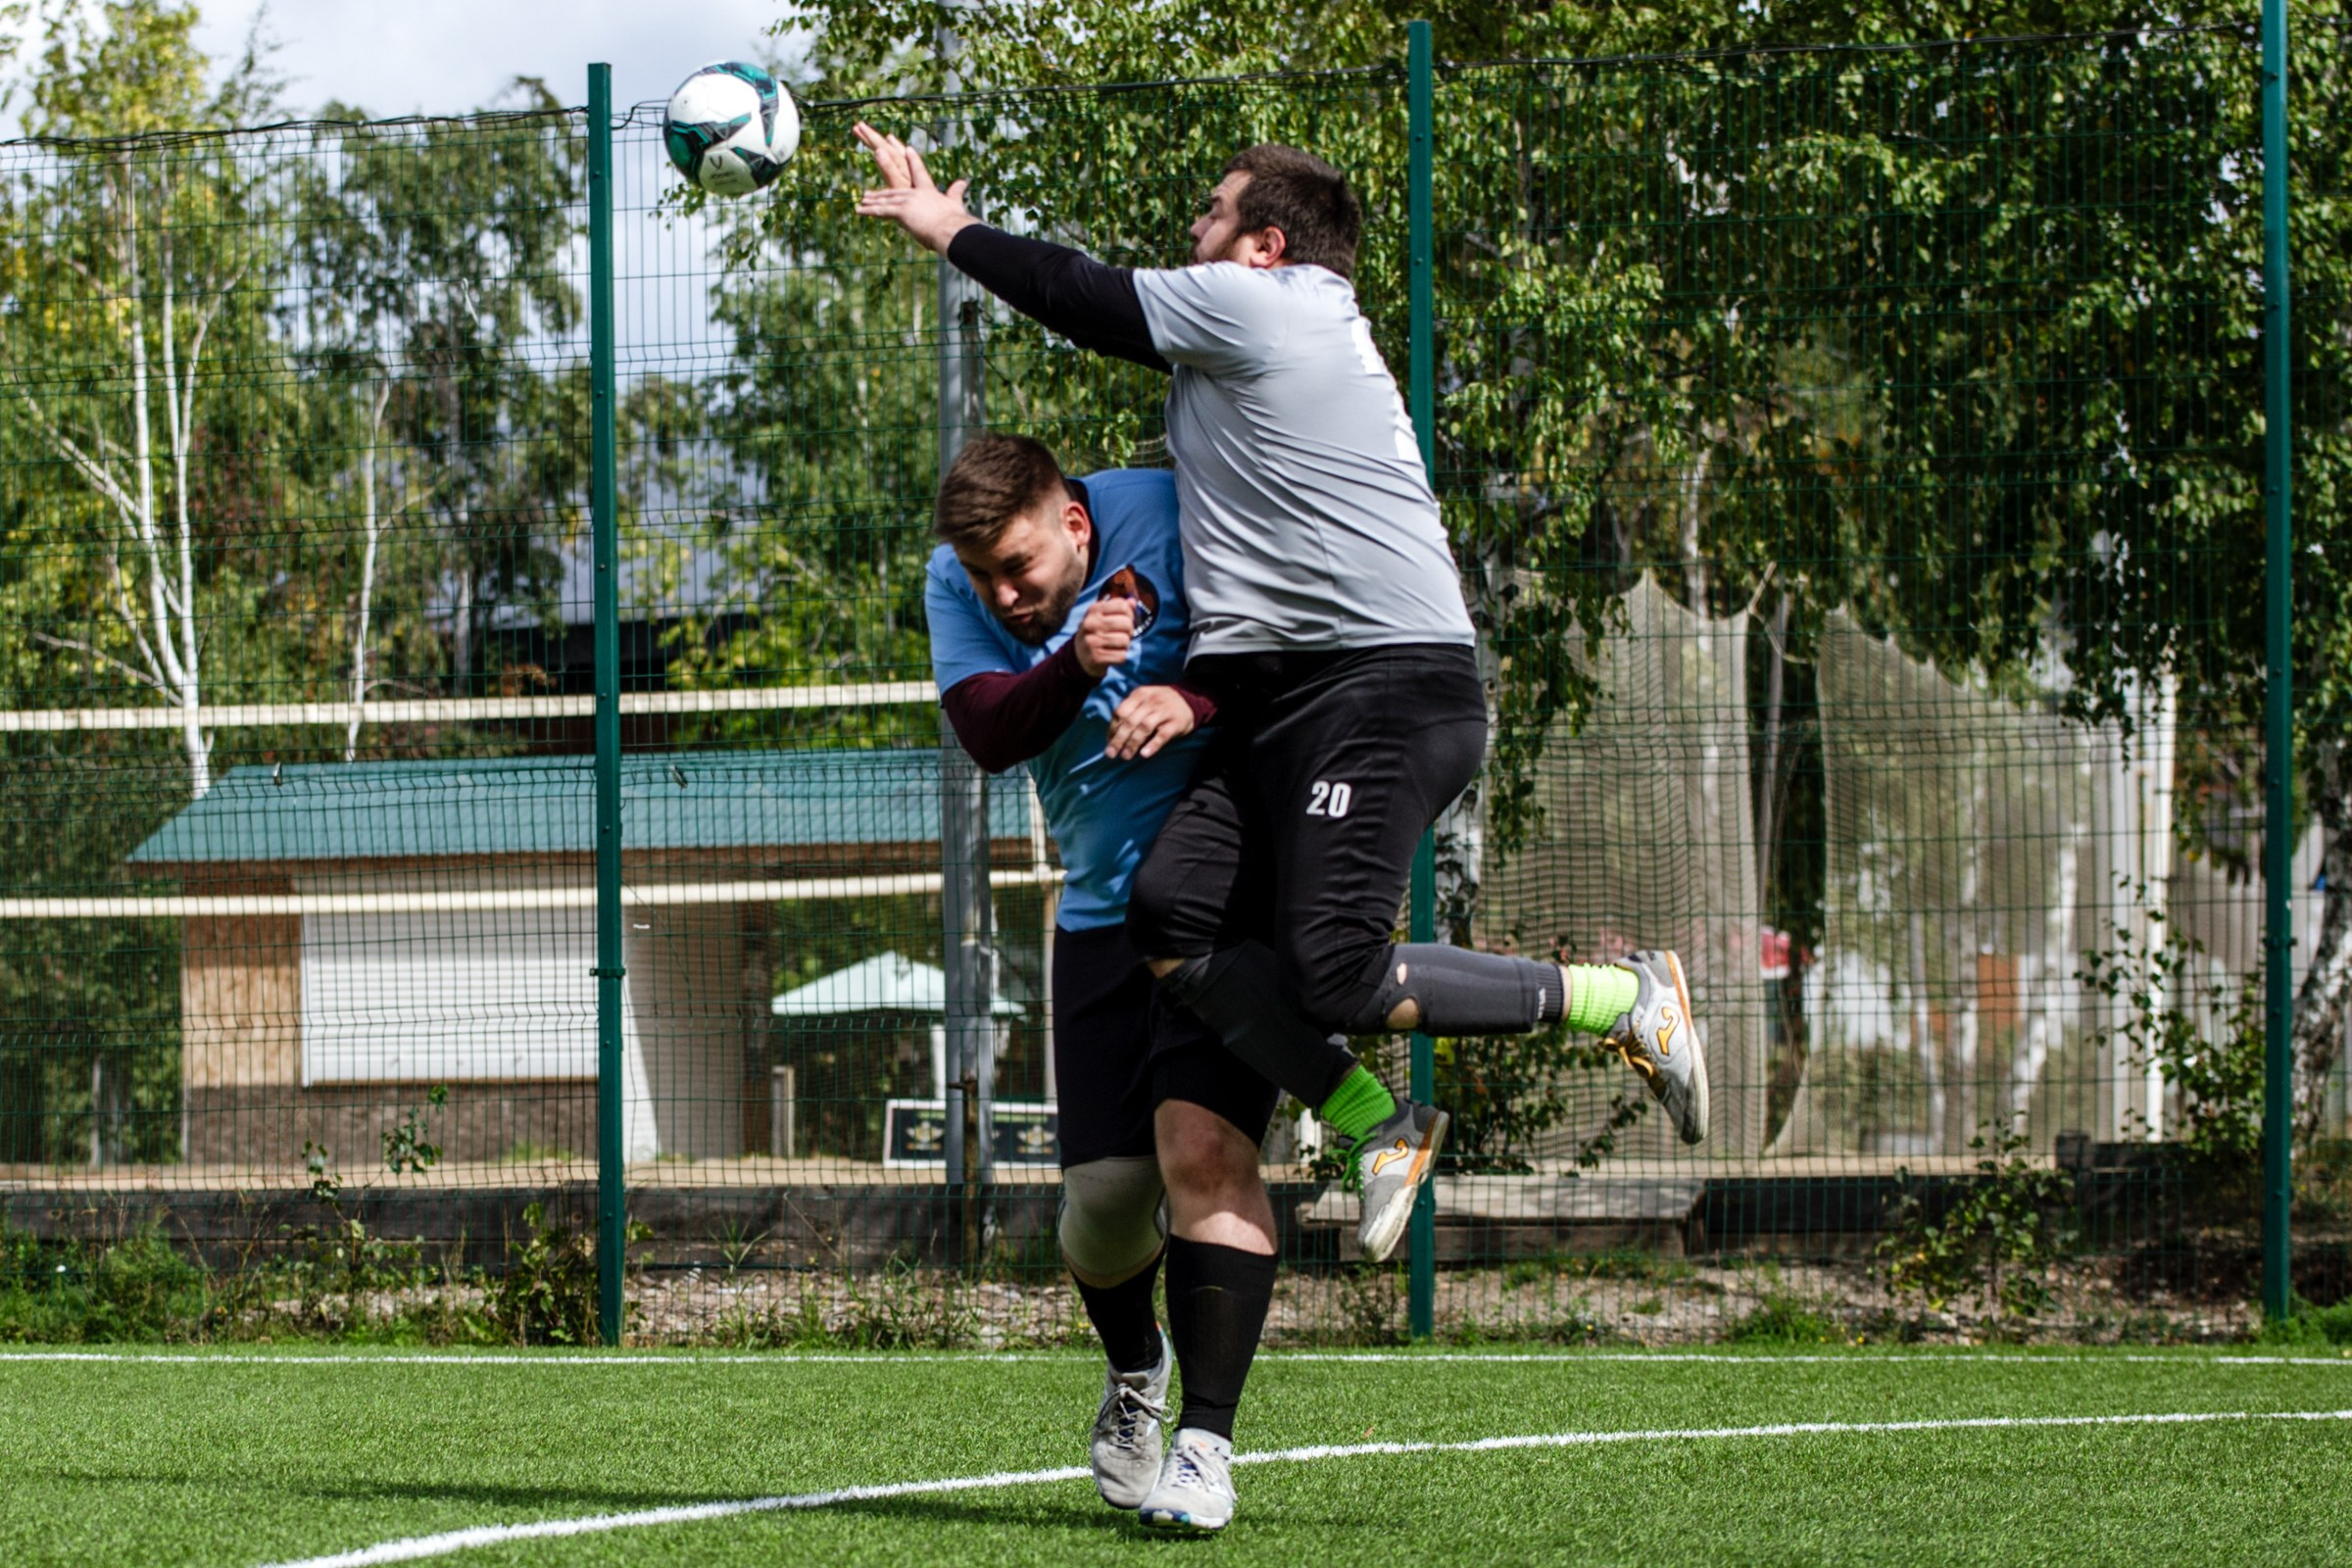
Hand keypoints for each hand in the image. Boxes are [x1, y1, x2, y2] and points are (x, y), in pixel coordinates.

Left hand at [852, 122, 977, 254]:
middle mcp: (916, 193)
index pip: (919, 173)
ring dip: (872, 200)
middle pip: (895, 188)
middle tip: (871, 190)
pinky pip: (882, 210)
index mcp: (929, 191)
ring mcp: (907, 201)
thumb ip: (956, 192)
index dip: (912, 160)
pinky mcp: (901, 211)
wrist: (950, 229)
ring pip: (885, 199)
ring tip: (862, 201)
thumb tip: (963, 181)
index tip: (906, 148)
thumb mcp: (955, 203)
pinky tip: (859, 210)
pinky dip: (870, 210)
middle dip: (881, 191)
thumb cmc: (954, 221)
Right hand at [1073, 596, 1133, 677]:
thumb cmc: (1096, 632)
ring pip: (1125, 640)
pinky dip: (1121, 656)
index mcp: (1093, 610)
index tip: (1125, 619)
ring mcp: (1092, 641)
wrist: (1079, 655)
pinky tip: (1113, 654)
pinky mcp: (1096, 658)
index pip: (1122, 606)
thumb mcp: (1103, 615)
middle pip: (1126, 623)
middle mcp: (1091, 624)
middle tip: (1122, 634)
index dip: (1129, 613)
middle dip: (1129, 630)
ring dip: (1125, 644)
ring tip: (1116, 644)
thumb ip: (1118, 607)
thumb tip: (1133, 601)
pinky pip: (1122, 656)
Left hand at [1106, 685, 1196, 760]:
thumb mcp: (1145, 699)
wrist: (1191, 699)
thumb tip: (1112, 735)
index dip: (1112, 729)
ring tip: (1126, 756)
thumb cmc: (1161, 703)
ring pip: (1144, 727)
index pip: (1121, 712)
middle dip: (1119, 739)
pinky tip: (1144, 754)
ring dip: (1133, 743)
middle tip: (1111, 754)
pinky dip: (1153, 745)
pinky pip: (1163, 735)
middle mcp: (1151, 701)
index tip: (1108, 742)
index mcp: (1140, 694)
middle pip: (1130, 721)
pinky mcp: (1176, 723)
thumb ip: (1130, 711)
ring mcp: (1164, 711)